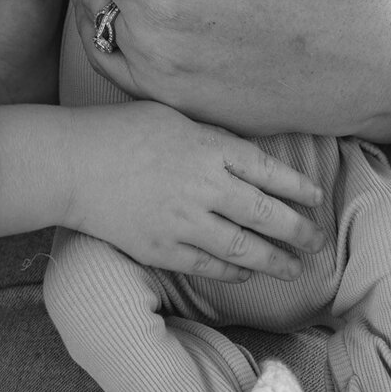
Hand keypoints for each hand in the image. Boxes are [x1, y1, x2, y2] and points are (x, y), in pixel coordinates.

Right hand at [0, 100, 324, 281]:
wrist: (71, 165)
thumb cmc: (120, 131)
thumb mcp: (174, 117)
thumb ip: (212, 140)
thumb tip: (244, 158)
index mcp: (209, 148)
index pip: (268, 171)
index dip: (298, 188)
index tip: (317, 199)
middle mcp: (204, 186)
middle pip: (266, 214)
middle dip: (299, 230)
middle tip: (319, 240)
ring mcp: (184, 221)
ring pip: (243, 247)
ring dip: (275, 260)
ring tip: (294, 267)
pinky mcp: (162, 248)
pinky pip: (207, 264)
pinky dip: (232, 271)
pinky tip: (246, 273)